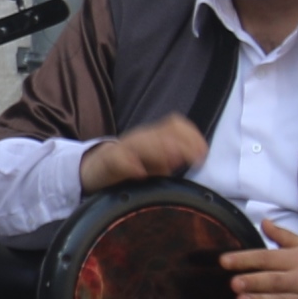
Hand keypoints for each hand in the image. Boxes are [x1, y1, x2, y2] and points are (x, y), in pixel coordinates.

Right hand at [79, 115, 208, 196]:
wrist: (94, 169)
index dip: (191, 135)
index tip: (203, 153)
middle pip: (160, 134)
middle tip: (194, 158)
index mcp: (153, 136)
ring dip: (159, 150)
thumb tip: (195, 157)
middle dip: (180, 145)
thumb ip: (174, 159)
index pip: (174, 125)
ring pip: (140, 143)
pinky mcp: (107, 162)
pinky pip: (117, 159)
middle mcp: (139, 138)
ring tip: (173, 160)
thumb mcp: (156, 162)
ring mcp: (122, 148)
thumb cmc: (131, 167)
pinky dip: (129, 164)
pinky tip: (140, 172)